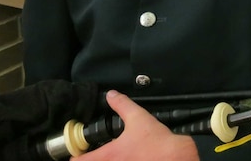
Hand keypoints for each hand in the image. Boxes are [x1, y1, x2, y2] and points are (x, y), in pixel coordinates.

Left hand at [76, 90, 198, 160]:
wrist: (175, 158)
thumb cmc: (157, 142)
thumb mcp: (138, 117)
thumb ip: (122, 105)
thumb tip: (112, 95)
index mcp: (109, 155)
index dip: (75, 156)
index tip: (76, 153)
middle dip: (91, 159)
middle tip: (92, 154)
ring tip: (113, 156)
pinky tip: (128, 158)